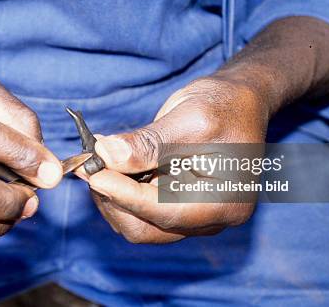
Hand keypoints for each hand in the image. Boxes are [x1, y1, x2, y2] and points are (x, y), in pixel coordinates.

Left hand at [86, 75, 268, 242]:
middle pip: (147, 228)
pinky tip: (111, 164)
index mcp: (224, 202)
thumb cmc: (223, 105)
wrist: (238, 100)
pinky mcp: (177, 204)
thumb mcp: (188, 119)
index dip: (123, 194)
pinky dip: (121, 190)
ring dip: (113, 195)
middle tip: (90, 167)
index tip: (93, 174)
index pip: (163, 211)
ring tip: (98, 161)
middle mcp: (211, 218)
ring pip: (139, 222)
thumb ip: (148, 143)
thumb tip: (107, 156)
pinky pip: (141, 210)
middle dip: (114, 198)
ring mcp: (194, 215)